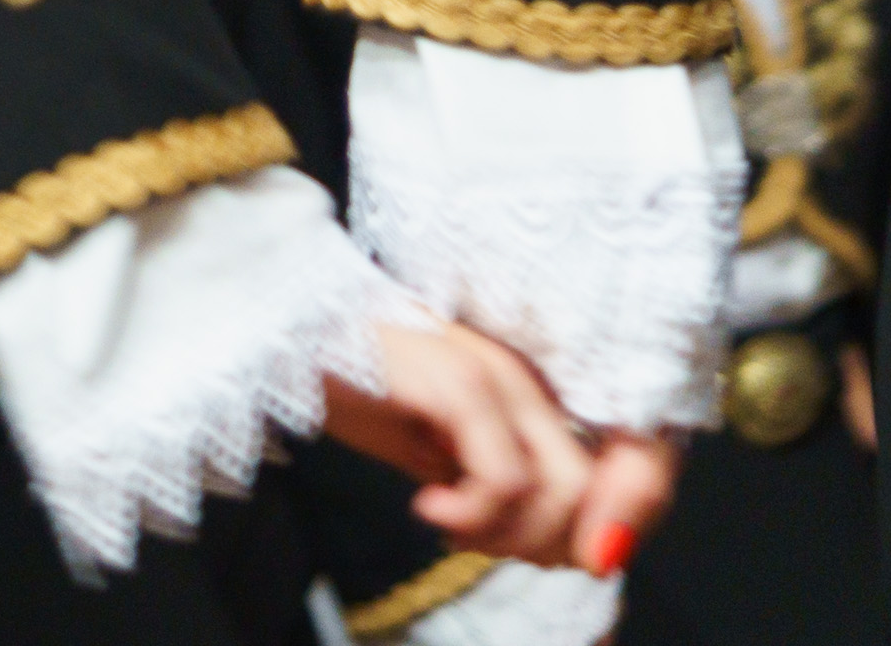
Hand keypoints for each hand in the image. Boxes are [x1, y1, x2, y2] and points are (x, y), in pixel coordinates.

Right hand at [320, 318, 615, 569]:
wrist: (286, 334)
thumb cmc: (355, 388)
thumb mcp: (435, 452)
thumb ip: (489, 489)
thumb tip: (542, 547)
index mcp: (527, 392)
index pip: (604, 472)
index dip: (592, 528)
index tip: (531, 555)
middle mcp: (525, 379)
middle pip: (590, 491)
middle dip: (542, 543)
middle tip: (479, 544)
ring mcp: (496, 376)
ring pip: (558, 492)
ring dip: (508, 534)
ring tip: (451, 527)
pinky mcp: (459, 385)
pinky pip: (503, 480)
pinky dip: (472, 514)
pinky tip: (426, 504)